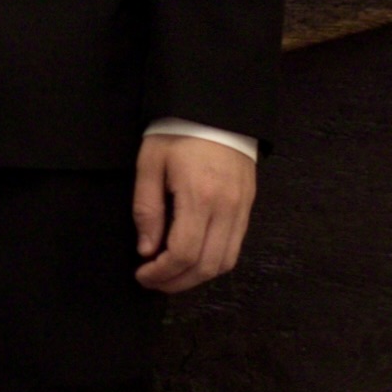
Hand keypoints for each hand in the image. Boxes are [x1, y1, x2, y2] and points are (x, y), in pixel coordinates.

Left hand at [133, 133, 254, 292]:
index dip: (162, 273)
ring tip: (172, 275)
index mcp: (199, 195)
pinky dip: (213, 262)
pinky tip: (193, 259)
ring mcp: (242, 209)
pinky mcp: (249, 207)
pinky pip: (235, 248)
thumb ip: (147, 208)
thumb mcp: (150, 163)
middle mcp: (226, 208)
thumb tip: (147, 250)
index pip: (184, 253)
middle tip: (154, 282)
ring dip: (197, 277)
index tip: (142, 274)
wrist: (217, 109)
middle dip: (177, 282)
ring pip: (225, 262)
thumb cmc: (177, 132)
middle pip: (207, 265)